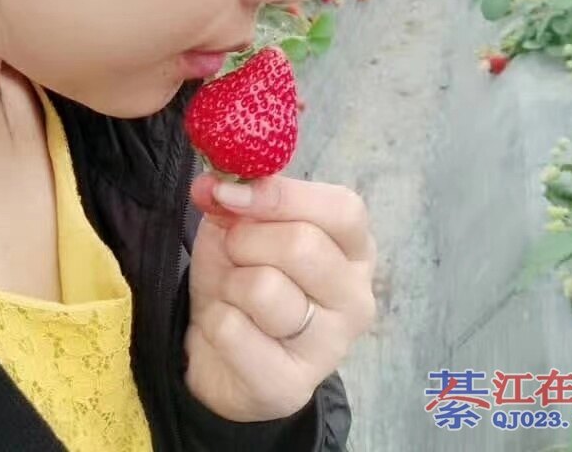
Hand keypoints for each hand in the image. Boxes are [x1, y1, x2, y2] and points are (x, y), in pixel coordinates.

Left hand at [183, 173, 376, 422]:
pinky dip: (215, 321)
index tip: (230, 194)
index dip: (282, 196)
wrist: (220, 351)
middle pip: (301, 244)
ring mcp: (331, 346)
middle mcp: (356, 297)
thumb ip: (235, 198)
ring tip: (233, 295)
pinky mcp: (292, 386)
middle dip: (245, 240)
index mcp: (355, 248)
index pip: (343, 209)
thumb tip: (215, 185)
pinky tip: (230, 331)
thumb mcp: (239, 225)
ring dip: (229, 283)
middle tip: (233, 253)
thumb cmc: (244, 273)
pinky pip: (233, 331)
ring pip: (264, 288)